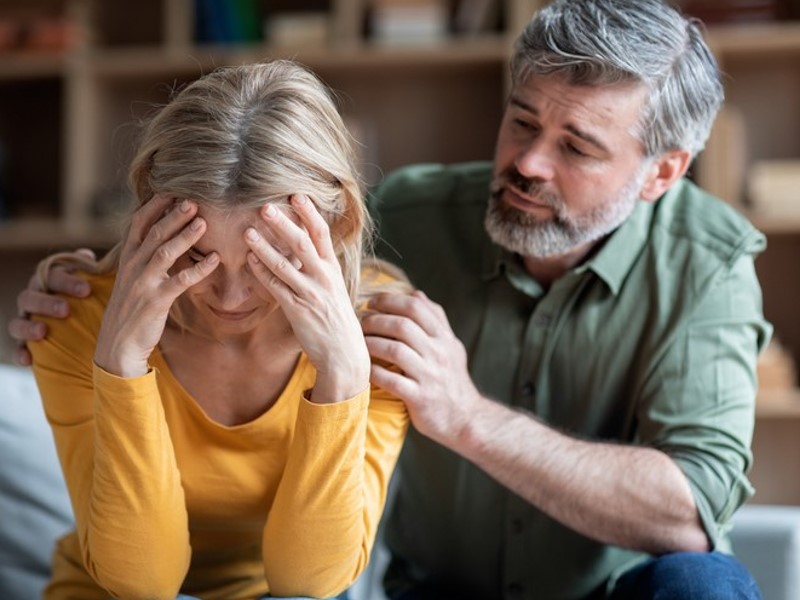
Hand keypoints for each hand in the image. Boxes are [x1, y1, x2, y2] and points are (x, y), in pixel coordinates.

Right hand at [8, 249, 95, 365]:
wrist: (87, 327)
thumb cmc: (91, 299)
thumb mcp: (95, 283)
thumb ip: (93, 270)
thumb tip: (90, 256)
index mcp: (50, 281)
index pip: (50, 275)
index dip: (66, 281)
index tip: (86, 290)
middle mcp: (34, 299)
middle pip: (30, 296)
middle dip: (46, 302)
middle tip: (65, 310)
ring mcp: (27, 321)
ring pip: (17, 321)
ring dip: (28, 326)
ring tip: (42, 331)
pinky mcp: (25, 344)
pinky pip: (17, 349)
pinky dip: (20, 353)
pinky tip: (28, 359)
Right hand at [94, 196, 219, 377]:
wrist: (117, 345)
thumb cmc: (131, 309)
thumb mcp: (133, 279)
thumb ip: (144, 257)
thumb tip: (161, 237)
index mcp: (128, 258)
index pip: (138, 223)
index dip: (155, 205)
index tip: (174, 189)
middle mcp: (133, 266)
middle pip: (154, 232)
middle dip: (173, 214)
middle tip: (193, 198)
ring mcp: (144, 283)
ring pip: (165, 252)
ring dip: (185, 235)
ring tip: (204, 221)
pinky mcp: (156, 301)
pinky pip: (180, 281)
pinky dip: (199, 269)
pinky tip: (215, 260)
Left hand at [244, 194, 369, 403]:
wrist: (344, 353)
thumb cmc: (336, 319)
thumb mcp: (334, 288)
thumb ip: (320, 267)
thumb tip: (306, 244)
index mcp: (333, 269)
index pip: (322, 234)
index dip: (309, 213)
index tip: (296, 195)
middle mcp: (323, 278)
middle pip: (302, 244)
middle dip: (283, 224)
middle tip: (265, 206)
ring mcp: (310, 294)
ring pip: (285, 266)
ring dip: (265, 247)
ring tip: (248, 232)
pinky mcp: (298, 311)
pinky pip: (276, 289)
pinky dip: (262, 273)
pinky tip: (249, 261)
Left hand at [361, 291, 480, 443]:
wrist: (466, 418)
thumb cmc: (452, 379)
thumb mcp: (450, 346)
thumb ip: (434, 320)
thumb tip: (415, 294)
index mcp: (444, 338)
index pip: (417, 307)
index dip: (390, 300)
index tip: (371, 303)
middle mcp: (438, 353)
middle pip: (403, 326)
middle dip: (376, 320)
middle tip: (361, 323)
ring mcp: (429, 376)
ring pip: (395, 350)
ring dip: (371, 343)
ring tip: (359, 343)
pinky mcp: (419, 398)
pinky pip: (391, 380)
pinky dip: (373, 372)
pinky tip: (363, 368)